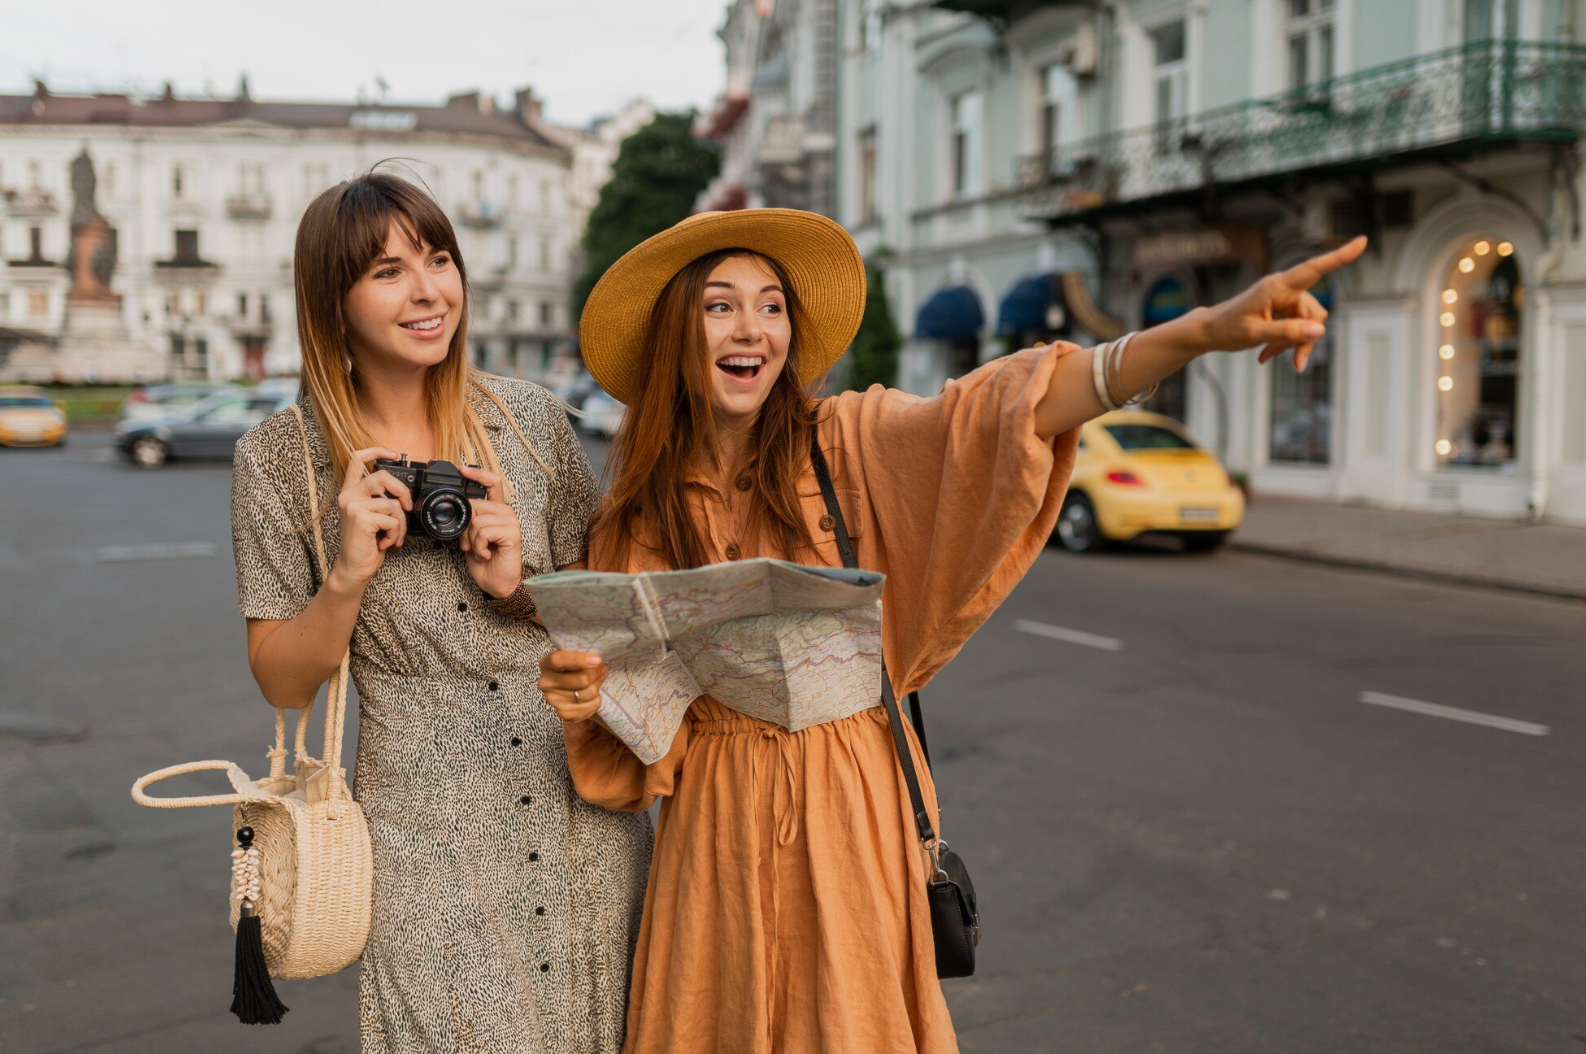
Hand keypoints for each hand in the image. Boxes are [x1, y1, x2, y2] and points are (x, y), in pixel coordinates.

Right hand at [329, 446, 411, 589]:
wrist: (354, 568)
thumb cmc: (366, 543)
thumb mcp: (372, 517)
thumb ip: (380, 500)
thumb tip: (403, 493)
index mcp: (350, 491)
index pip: (357, 459)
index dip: (377, 450)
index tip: (394, 454)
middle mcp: (348, 495)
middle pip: (383, 476)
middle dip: (403, 491)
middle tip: (407, 507)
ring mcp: (353, 506)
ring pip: (393, 503)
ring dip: (401, 524)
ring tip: (392, 536)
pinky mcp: (361, 518)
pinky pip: (392, 519)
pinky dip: (396, 534)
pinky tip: (385, 543)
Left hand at [458, 465, 524, 598]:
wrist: (497, 582)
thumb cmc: (486, 560)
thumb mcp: (471, 536)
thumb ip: (468, 520)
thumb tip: (458, 510)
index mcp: (497, 510)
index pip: (492, 483)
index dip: (478, 473)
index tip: (462, 470)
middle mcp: (506, 512)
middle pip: (475, 504)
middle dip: (465, 527)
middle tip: (470, 544)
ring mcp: (511, 521)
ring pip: (477, 520)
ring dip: (471, 540)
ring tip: (480, 550)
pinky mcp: (512, 532)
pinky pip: (484, 531)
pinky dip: (479, 546)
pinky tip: (486, 554)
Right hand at [538, 650, 607, 721]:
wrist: (568, 690)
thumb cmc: (572, 668)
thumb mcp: (573, 656)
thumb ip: (582, 654)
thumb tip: (597, 662)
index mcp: (546, 664)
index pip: (558, 660)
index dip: (578, 659)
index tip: (597, 660)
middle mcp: (546, 683)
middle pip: (582, 679)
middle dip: (597, 673)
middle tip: (601, 669)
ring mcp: (554, 700)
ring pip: (590, 692)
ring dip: (597, 685)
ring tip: (596, 681)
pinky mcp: (564, 714)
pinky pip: (592, 705)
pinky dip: (596, 700)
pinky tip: (591, 696)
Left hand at [1196, 235, 1366, 370]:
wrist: (1208, 332)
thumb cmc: (1227, 329)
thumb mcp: (1255, 334)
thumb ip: (1287, 332)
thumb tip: (1320, 329)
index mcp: (1276, 286)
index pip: (1313, 269)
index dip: (1339, 256)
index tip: (1362, 241)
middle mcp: (1283, 288)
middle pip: (1314, 313)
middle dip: (1305, 338)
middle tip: (1292, 362)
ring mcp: (1283, 299)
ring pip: (1307, 324)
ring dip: (1292, 343)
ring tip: (1268, 355)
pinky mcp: (1281, 310)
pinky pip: (1296, 327)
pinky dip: (1285, 343)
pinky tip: (1267, 355)